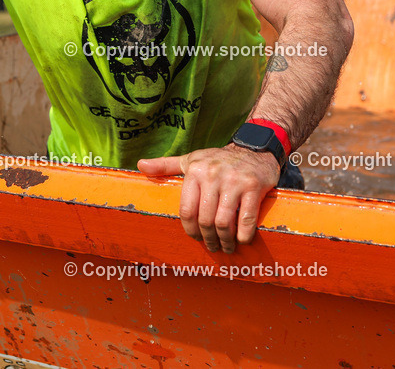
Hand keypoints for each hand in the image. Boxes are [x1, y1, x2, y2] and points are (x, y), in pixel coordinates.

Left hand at [137, 145, 280, 253]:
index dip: (190, 230)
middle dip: (208, 239)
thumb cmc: (218, 159)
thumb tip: (140, 165)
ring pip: (224, 222)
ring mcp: (234, 181)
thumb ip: (166, 165)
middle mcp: (213, 175)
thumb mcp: (191, 159)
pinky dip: (243, 235)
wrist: (254, 148)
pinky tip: (242, 240)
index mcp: (195, 171)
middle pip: (205, 219)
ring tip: (226, 246)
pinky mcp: (254, 187)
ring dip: (225, 240)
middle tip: (212, 246)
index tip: (195, 238)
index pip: (187, 210)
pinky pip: (246, 219)